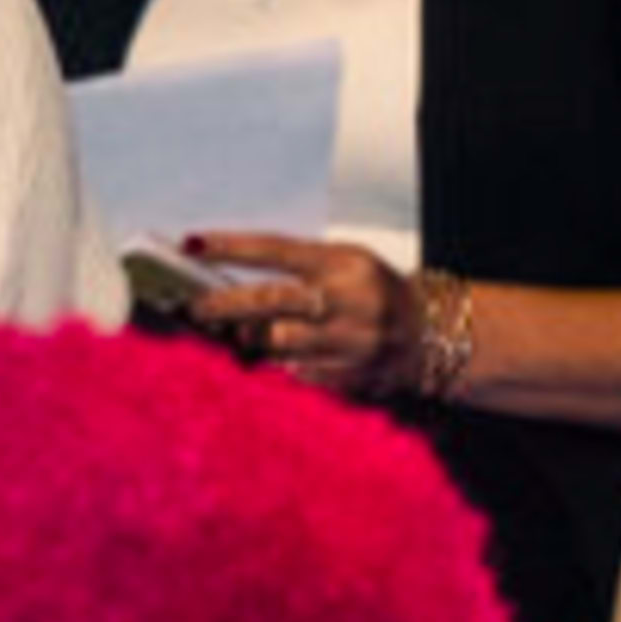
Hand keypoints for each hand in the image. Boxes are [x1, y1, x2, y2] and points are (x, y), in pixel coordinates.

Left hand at [186, 232, 417, 396]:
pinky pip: (299, 373)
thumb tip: (229, 286)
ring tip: (238, 338)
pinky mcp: (352, 376)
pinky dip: (284, 366)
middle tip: (195, 308)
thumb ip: (296, 272)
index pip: (276, 250)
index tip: (190, 245)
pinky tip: (284, 361)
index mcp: (342, 263)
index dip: (230, 247)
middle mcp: (347, 300)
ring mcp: (351, 341)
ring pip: (280, 342)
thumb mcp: (344, 264)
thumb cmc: (371, 292)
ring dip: (252, 341)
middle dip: (225, 304)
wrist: (430, 334)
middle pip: (272, 300)